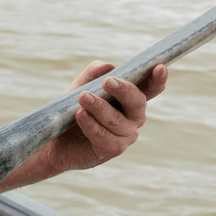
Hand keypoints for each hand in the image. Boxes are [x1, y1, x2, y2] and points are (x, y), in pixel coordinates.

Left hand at [45, 60, 167, 174]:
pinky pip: (103, 135)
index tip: (159, 66)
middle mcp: (134, 117)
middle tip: (107, 82)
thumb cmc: (74, 110)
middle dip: (124, 90)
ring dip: (99, 107)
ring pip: (116, 119)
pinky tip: (79, 114)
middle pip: (137, 102)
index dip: (158, 79)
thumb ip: (92, 74)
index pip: (151, 88)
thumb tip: (108, 66)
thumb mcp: (80, 87)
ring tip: (83, 97)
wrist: (56, 140)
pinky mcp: (113, 149)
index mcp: (131, 99)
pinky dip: (90, 124)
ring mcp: (126, 134)